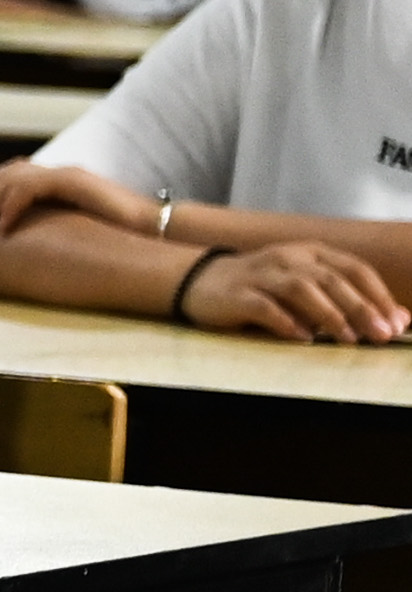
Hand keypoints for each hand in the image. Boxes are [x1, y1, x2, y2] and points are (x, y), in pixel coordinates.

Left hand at [0, 157, 149, 255]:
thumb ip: (46, 231)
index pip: (2, 186)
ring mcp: (63, 174)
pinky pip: (31, 189)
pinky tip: (2, 231)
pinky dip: (12, 209)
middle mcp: (53, 173)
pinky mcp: (73, 181)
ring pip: (7, 184)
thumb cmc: (117, 237)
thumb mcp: (70, 232)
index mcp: (50, 183)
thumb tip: (18, 251)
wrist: (156, 229)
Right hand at [186, 241, 411, 343]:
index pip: (354, 269)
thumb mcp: (307, 285)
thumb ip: (347, 299)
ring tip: (347, 338)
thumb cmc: (263, 287)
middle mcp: (287, 258)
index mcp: (310, 253)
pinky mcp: (236, 294)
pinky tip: (302, 337)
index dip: (378, 295)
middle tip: (381, 334)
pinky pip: (264, 306)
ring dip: (328, 314)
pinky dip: (285, 322)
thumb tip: (396, 319)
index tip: (397, 322)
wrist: (199, 281)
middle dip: (360, 307)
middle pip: (331, 279)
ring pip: (300, 289)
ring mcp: (260, 274)